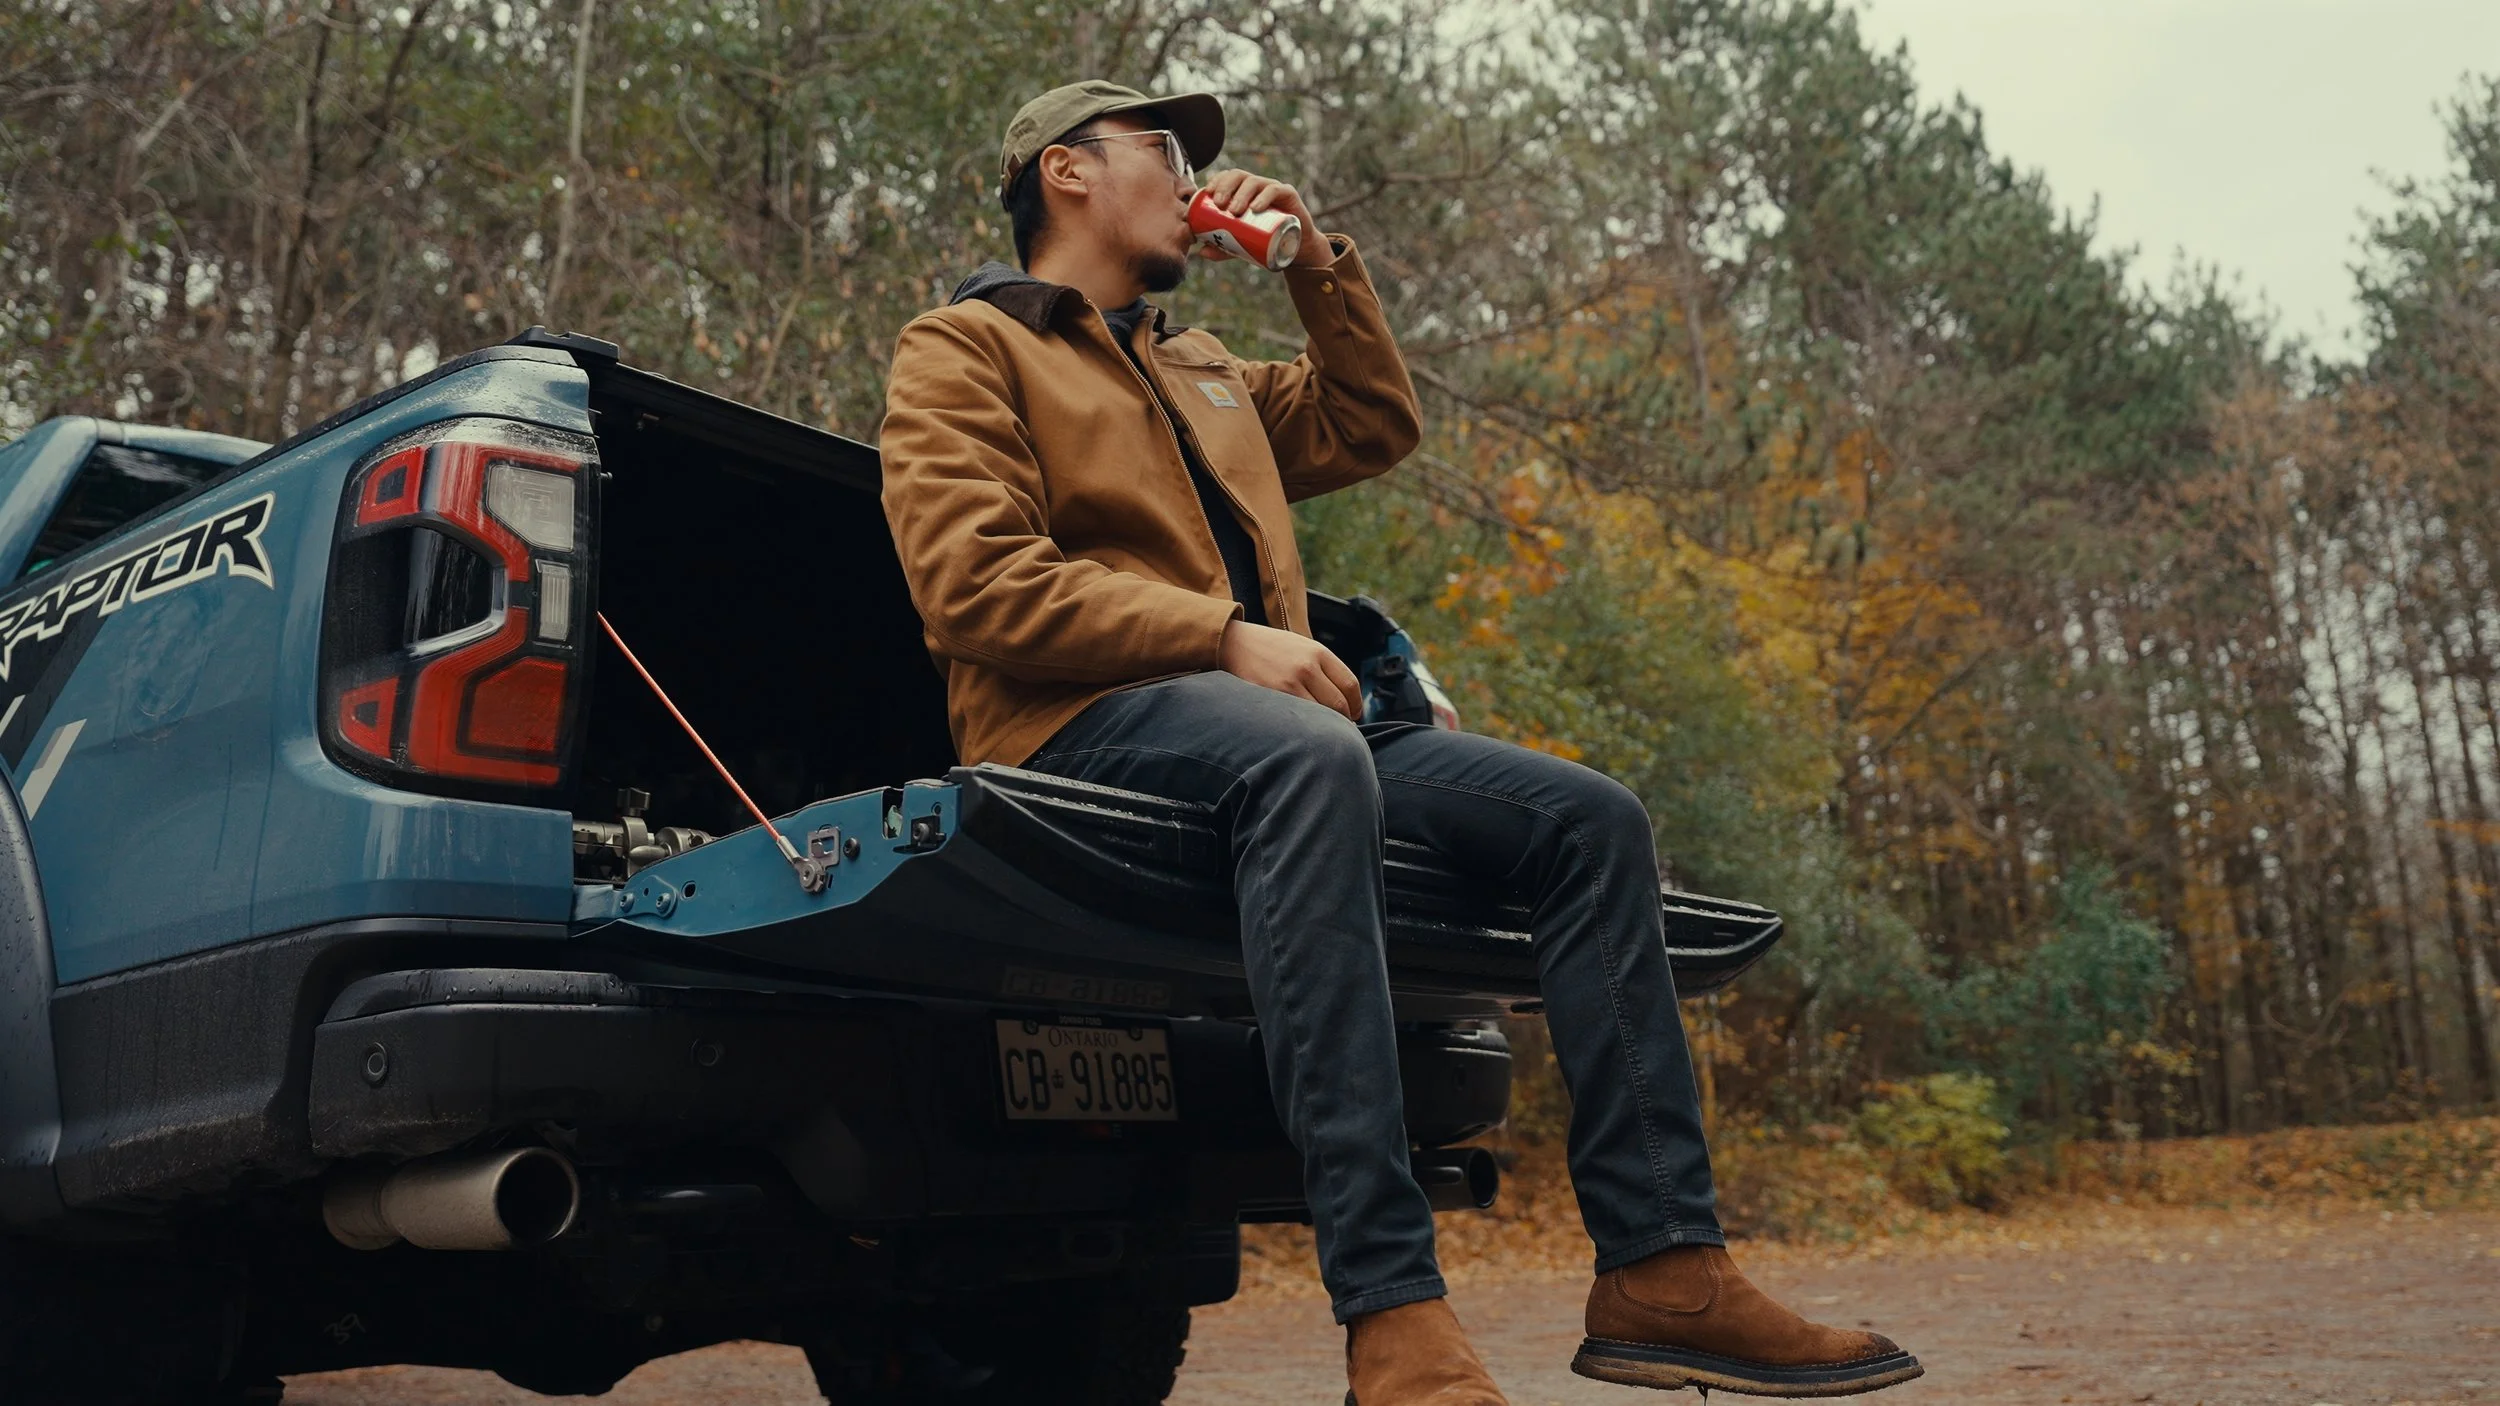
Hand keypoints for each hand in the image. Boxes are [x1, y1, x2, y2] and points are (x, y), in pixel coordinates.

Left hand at [1196, 168, 1335, 267]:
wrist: (1296, 248)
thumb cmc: (1266, 241)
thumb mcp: (1241, 247)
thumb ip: (1222, 249)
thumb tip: (1200, 251)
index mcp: (1244, 191)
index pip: (1228, 177)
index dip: (1217, 180)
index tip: (1207, 194)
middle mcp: (1258, 186)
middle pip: (1239, 176)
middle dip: (1226, 187)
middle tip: (1219, 204)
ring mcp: (1273, 188)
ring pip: (1254, 182)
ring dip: (1242, 193)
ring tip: (1234, 210)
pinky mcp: (1288, 195)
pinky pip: (1275, 190)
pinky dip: (1264, 197)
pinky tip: (1255, 208)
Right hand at [1220, 620, 1364, 719]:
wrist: (1235, 643)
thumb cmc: (1271, 648)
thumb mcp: (1302, 647)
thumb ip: (1323, 667)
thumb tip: (1344, 697)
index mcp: (1318, 652)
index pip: (1350, 684)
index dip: (1356, 704)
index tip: (1354, 714)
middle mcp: (1308, 666)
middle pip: (1339, 703)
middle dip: (1345, 719)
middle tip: (1342, 728)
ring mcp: (1290, 682)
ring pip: (1321, 714)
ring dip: (1326, 726)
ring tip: (1324, 729)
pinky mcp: (1274, 696)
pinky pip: (1299, 718)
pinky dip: (1306, 726)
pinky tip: (1304, 727)